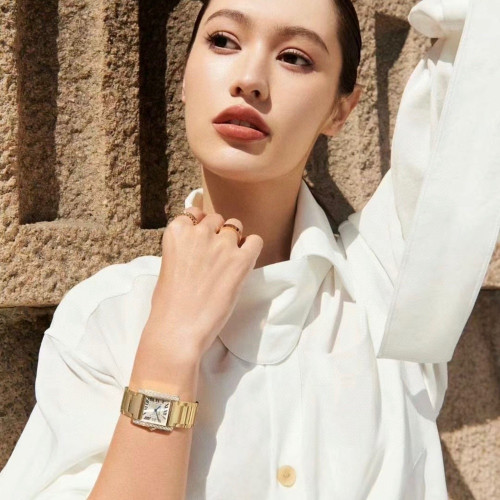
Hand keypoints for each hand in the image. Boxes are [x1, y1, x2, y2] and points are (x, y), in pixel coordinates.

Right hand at [143, 207, 263, 362]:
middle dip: (217, 233)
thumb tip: (198, 247)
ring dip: (234, 240)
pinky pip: (255, 241)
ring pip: (236, 227)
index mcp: (177, 231)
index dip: (201, 227)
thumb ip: (183, 248)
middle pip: (217, 219)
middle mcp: (200, 232)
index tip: (201, 240)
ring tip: (229, 262)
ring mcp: (222, 245)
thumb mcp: (168, 265)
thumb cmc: (168, 304)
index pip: (195, 213)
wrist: (179, 328)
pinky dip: (252, 248)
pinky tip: (244, 262)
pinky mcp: (241, 260)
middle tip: (215, 256)